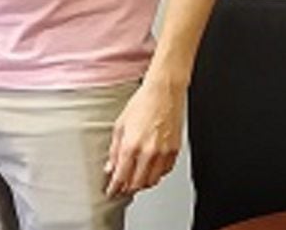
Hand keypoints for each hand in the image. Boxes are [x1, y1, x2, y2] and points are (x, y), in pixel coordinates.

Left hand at [104, 78, 183, 196]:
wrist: (163, 93)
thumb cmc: (142, 104)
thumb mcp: (120, 125)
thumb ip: (115, 149)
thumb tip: (110, 166)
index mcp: (132, 145)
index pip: (121, 175)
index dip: (114, 187)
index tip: (110, 192)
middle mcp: (149, 152)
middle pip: (137, 183)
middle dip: (127, 188)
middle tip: (121, 188)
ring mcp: (164, 153)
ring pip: (152, 181)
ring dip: (141, 184)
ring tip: (133, 180)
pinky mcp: (175, 152)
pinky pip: (164, 172)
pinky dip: (156, 175)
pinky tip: (149, 171)